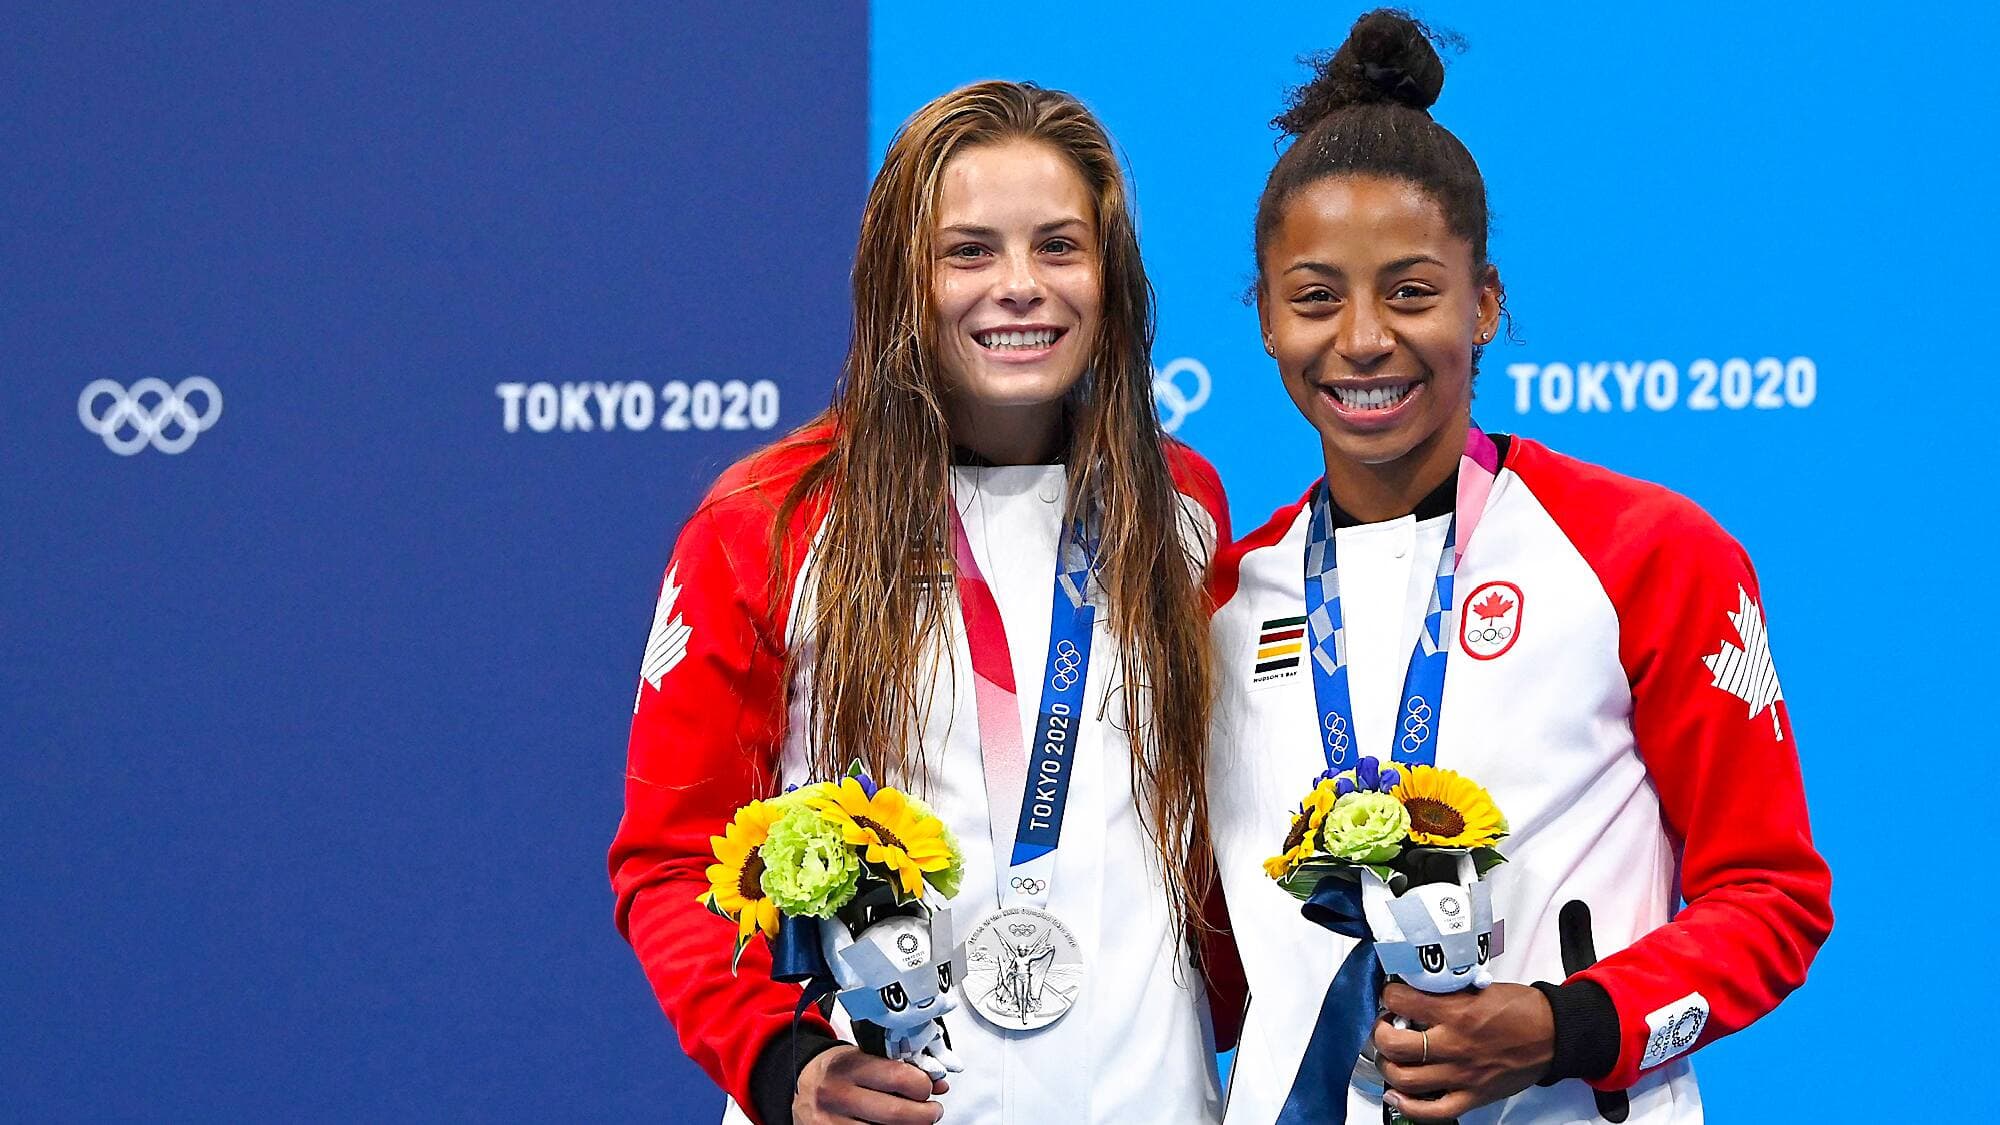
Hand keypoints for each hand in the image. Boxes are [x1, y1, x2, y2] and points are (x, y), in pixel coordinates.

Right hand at [793, 1045, 948, 1124]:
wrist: (801, 1084)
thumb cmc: (838, 1070)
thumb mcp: (865, 1057)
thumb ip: (900, 1068)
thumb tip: (938, 1085)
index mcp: (849, 1066)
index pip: (898, 1077)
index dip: (923, 1085)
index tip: (927, 1087)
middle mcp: (837, 1096)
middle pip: (896, 1113)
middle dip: (925, 1114)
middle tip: (931, 1111)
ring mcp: (831, 1124)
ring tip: (912, 1120)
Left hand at [1372, 982, 1553, 1121]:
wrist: (1553, 1034)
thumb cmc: (1520, 1009)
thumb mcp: (1479, 988)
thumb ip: (1447, 993)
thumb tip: (1416, 992)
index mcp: (1457, 1012)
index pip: (1402, 1001)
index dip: (1389, 995)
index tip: (1391, 996)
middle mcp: (1455, 1045)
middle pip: (1395, 1045)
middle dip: (1381, 1033)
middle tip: (1386, 1026)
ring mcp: (1462, 1075)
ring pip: (1406, 1079)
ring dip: (1388, 1066)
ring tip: (1391, 1056)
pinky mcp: (1473, 1096)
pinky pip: (1433, 1111)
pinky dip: (1408, 1105)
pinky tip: (1396, 1094)